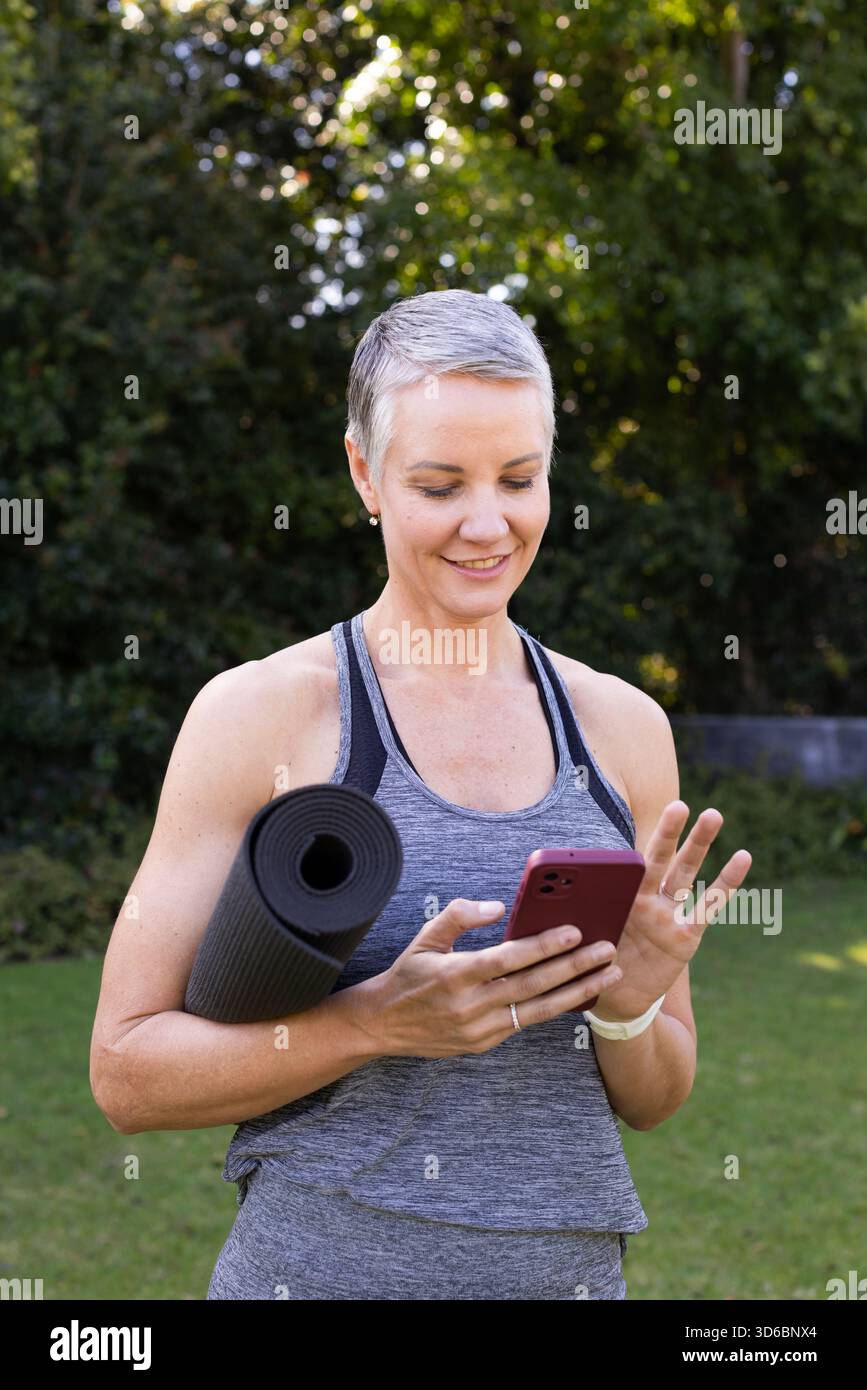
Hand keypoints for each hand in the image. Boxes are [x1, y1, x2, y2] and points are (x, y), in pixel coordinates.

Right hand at [358, 897, 624, 1057]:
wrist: (383, 1024)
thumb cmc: (409, 974)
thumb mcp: (426, 937)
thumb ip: (460, 915)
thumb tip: (498, 907)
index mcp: (455, 974)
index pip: (508, 958)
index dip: (544, 945)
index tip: (575, 932)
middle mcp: (470, 1005)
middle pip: (532, 985)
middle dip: (574, 967)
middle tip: (608, 951)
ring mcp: (479, 1029)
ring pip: (537, 1010)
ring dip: (577, 992)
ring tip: (608, 976)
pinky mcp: (484, 1044)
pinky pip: (525, 1023)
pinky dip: (555, 1008)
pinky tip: (579, 994)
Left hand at [589, 801, 751, 1023]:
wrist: (616, 1000)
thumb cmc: (593, 963)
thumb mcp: (582, 939)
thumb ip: (580, 917)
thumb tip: (559, 899)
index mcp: (618, 896)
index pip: (626, 863)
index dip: (628, 847)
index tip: (621, 828)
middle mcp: (646, 899)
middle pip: (660, 858)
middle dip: (669, 831)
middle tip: (679, 804)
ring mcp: (668, 915)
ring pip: (685, 873)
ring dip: (700, 844)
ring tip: (713, 815)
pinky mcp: (686, 936)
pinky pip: (709, 906)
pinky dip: (726, 882)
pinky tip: (742, 857)